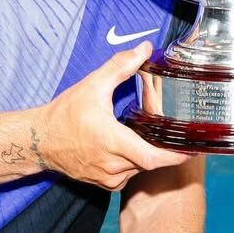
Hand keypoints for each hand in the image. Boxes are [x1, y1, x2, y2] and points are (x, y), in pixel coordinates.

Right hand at [36, 43, 192, 190]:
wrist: (40, 141)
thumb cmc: (65, 114)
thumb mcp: (92, 85)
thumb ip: (120, 66)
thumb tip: (145, 49)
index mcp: (111, 141)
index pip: (151, 157)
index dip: (174, 156)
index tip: (192, 150)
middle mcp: (111, 164)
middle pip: (150, 159)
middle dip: (162, 145)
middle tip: (171, 129)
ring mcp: (108, 177)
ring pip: (140, 167)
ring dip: (147, 152)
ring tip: (148, 134)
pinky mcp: (104, 183)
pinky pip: (130, 174)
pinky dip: (135, 161)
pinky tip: (131, 145)